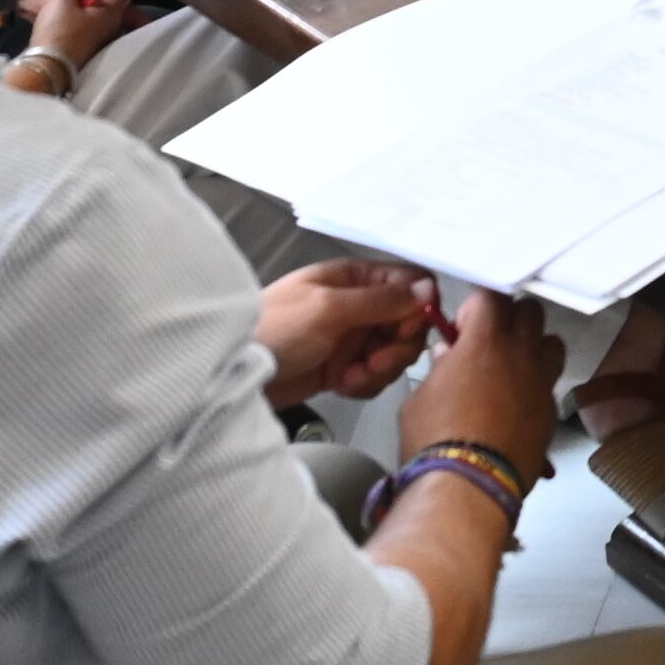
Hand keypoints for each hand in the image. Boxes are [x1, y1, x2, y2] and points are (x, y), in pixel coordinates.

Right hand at [21, 0, 134, 76]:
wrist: (48, 67)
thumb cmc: (58, 30)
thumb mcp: (62, 0)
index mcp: (113, 14)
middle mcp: (114, 28)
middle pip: (115, 3)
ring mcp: (104, 42)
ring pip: (104, 16)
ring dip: (92, 3)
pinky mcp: (91, 51)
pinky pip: (95, 27)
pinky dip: (87, 16)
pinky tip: (70, 14)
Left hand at [258, 261, 447, 410]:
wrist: (236, 374)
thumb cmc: (276, 329)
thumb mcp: (330, 309)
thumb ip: (382, 300)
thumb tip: (428, 289)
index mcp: (356, 278)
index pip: (411, 284)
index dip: (417, 308)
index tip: (405, 330)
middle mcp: (359, 305)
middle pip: (409, 323)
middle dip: (398, 348)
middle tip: (375, 361)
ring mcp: (352, 337)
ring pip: (395, 353)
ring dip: (380, 370)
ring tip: (351, 376)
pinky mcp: (344, 366)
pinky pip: (375, 375)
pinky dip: (364, 384)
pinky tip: (341, 385)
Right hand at [399, 286, 559, 484]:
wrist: (468, 484)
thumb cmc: (435, 440)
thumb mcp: (421, 397)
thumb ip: (440, 368)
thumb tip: (447, 356)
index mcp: (485, 342)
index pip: (491, 297)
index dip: (476, 307)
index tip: (463, 327)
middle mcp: (521, 355)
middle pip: (530, 311)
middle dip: (510, 318)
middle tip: (489, 340)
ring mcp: (541, 383)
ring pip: (552, 344)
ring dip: (533, 347)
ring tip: (511, 367)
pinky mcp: (550, 412)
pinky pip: (551, 384)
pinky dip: (537, 385)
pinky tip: (518, 403)